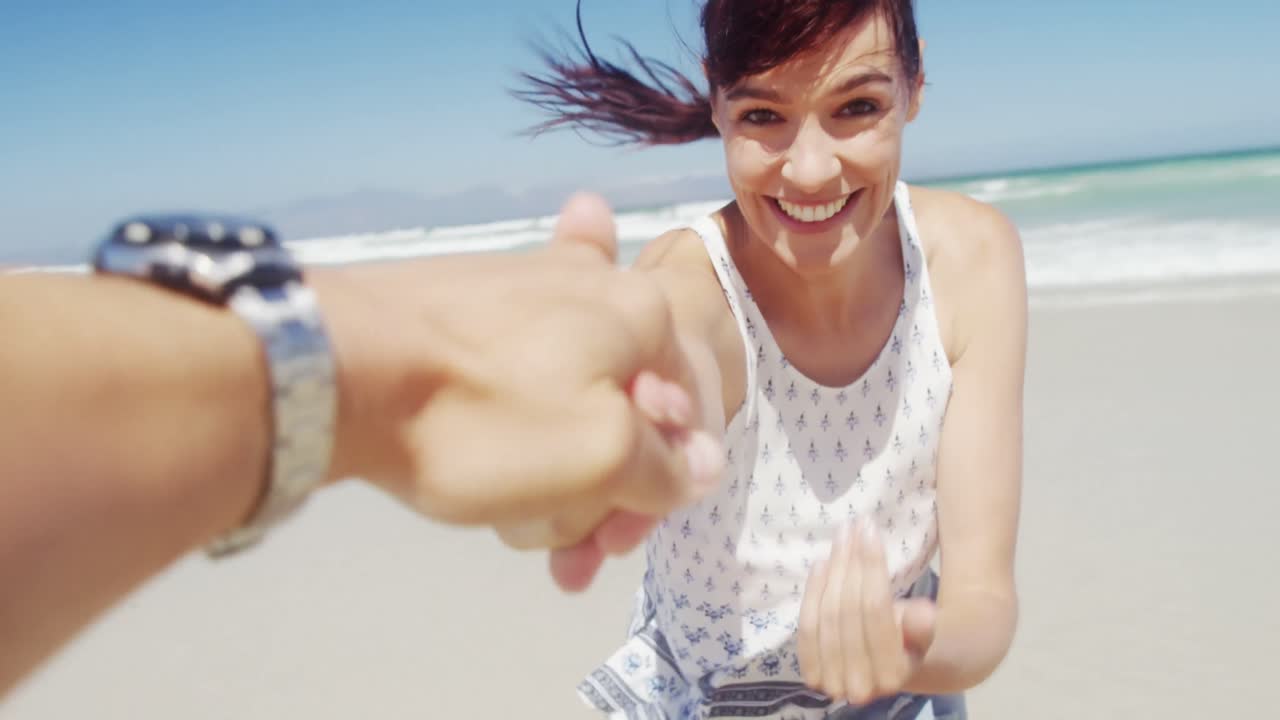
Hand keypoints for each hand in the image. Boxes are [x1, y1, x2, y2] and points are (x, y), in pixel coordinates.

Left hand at [311, 193, 721, 570]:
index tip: (614, 541)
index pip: (693, 414)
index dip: (666, 489)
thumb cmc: (482, 417)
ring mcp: (520, 289)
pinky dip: (510, 430)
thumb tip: (702, 465)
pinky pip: (513, 381)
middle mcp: (590, 287)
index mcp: (641, 311)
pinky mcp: (461, 308)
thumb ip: (667, 468)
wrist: (332, 366)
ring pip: (567, 401)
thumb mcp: (600, 458)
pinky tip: (485, 462)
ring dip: (552, 473)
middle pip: (629, 407)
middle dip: (604, 488)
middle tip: (567, 556)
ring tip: (511, 523)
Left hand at [798, 520, 936, 705]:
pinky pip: (806, 625)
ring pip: (825, 615)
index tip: (870, 529)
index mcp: (894, 676)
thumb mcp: (924, 633)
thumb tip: (923, 615)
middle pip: (846, 610)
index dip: (871, 566)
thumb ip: (921, 626)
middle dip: (850, 562)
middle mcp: (859, 686)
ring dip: (832, 570)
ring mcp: (830, 683)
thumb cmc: (910, 641)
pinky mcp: (810, 674)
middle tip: (853, 526)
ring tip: (841, 537)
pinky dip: (812, 592)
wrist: (891, 668)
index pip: (876, 610)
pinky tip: (821, 563)